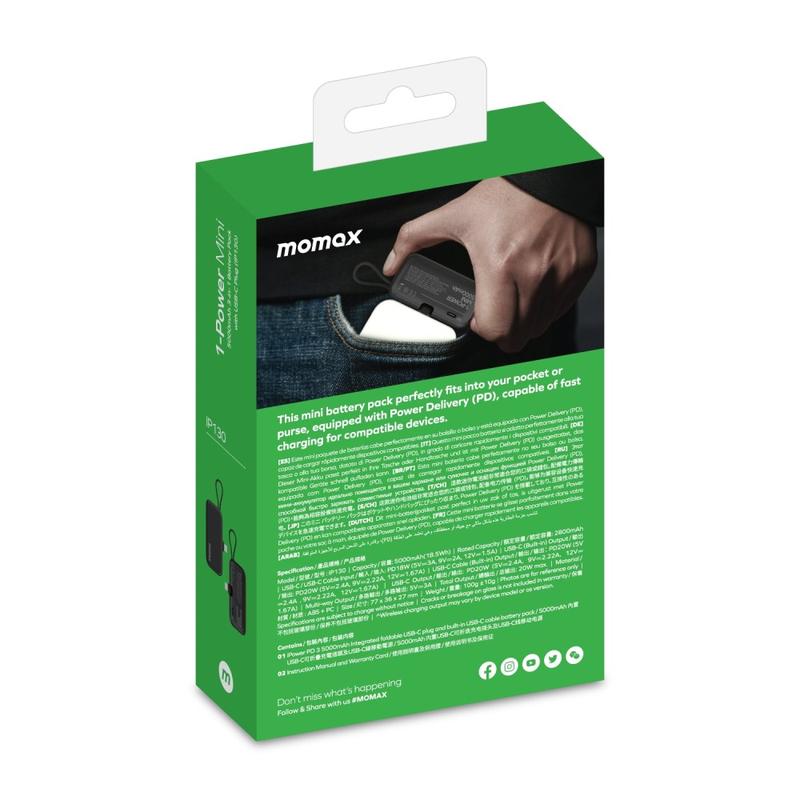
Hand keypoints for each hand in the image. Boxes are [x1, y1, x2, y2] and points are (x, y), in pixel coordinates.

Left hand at [383, 177, 596, 351]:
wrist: (553, 175)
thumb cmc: (507, 195)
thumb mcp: (454, 214)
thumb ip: (414, 239)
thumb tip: (392, 263)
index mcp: (500, 265)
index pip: (493, 329)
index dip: (480, 327)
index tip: (476, 316)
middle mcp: (534, 276)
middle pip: (517, 337)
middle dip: (500, 332)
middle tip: (493, 313)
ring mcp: (560, 277)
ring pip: (540, 327)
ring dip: (523, 322)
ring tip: (512, 298)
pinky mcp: (578, 274)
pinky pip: (560, 309)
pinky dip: (545, 307)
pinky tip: (534, 287)